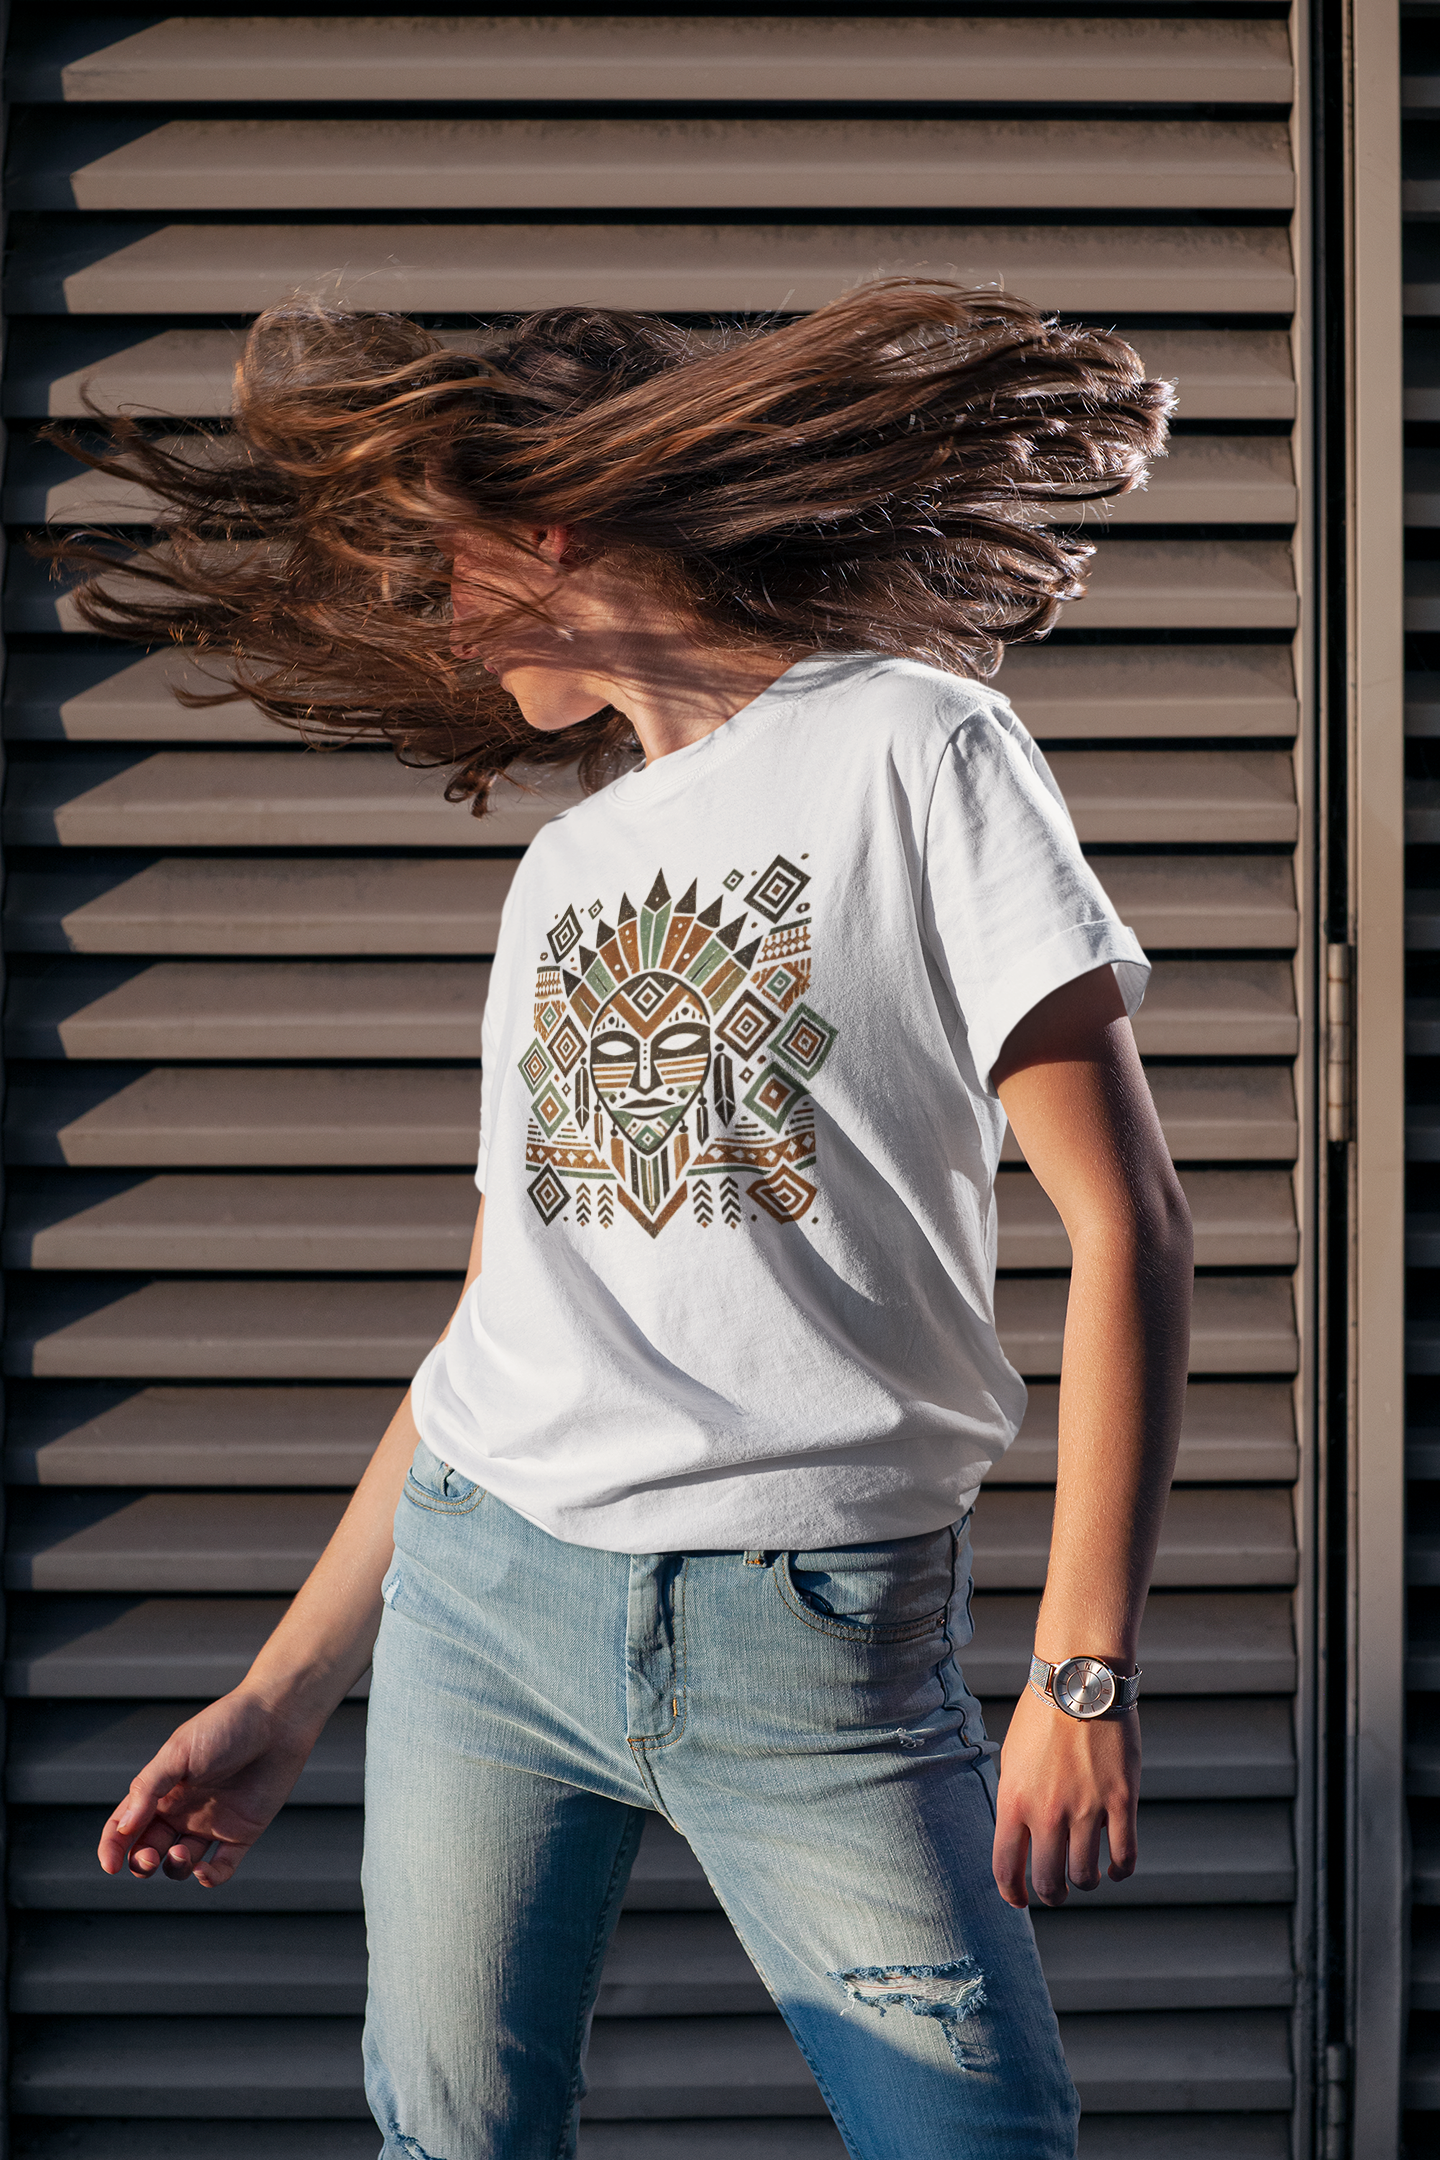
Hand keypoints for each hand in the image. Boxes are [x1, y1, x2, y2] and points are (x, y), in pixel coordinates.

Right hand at [97, 1689, 321, 1888]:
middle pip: (149, 1848)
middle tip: (149, 1858)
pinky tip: (204, 1872)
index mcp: (162, 1789)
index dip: (112, 1846)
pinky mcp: (242, 1833)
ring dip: (174, 1868)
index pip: (125, 1825)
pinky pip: (221, 1868)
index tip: (109, 1865)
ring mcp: (212, 1823)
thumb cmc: (226, 1727)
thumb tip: (122, 1829)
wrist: (278, 1719)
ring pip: (181, 1863)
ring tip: (182, 1853)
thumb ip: (148, 1789)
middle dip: (142, 1862)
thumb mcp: (178, 1752)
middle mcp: (183, 1809)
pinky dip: (209, 1879)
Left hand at [992, 1683, 1139, 1907]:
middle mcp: (1047, 1812)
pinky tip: (1117, 1869)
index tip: (1020, 1901)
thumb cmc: (1042, 1715)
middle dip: (1054, 1894)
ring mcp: (1086, 1809)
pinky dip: (1121, 1870)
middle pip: (1050, 1881)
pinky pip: (1124, 1855)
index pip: (1006, 1867)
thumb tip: (1021, 1837)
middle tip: (1059, 1891)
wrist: (1078, 1680)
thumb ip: (1016, 1799)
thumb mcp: (1014, 1758)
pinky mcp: (1121, 1801)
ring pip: (1087, 1874)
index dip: (1012, 1894)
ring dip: (1087, 1882)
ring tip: (1088, 1876)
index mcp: (1014, 1800)